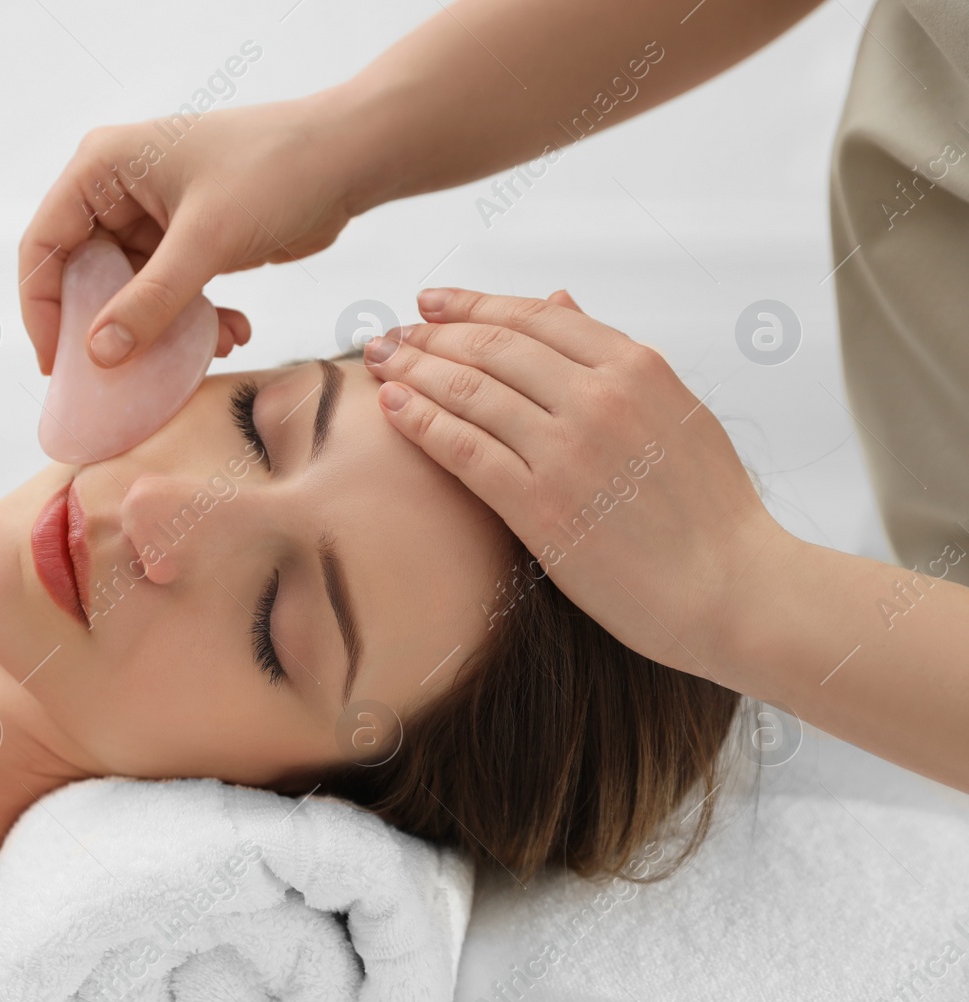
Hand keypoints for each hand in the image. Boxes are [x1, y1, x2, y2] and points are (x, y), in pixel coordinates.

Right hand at [19, 94, 360, 373]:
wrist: (351, 157)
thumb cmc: (277, 172)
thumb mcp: (208, 241)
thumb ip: (151, 302)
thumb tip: (98, 356)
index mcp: (103, 166)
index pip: (43, 244)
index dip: (41, 309)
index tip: (57, 366)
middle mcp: (119, 188)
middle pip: (82, 275)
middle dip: (106, 329)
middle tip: (117, 382)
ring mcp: (154, 216)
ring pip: (129, 294)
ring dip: (162, 332)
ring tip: (201, 353)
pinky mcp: (188, 241)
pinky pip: (169, 296)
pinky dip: (193, 322)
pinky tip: (233, 334)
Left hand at [363, 288, 789, 680]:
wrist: (735, 590)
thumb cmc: (708, 510)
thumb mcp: (673, 411)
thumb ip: (611, 358)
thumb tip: (560, 299)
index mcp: (637, 367)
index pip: (534, 316)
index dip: (472, 305)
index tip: (430, 303)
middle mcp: (599, 396)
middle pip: (491, 347)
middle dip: (430, 335)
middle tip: (390, 334)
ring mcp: (567, 449)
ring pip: (469, 391)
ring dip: (413, 370)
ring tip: (380, 362)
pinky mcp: (541, 504)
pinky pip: (463, 449)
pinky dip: (420, 421)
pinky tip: (390, 407)